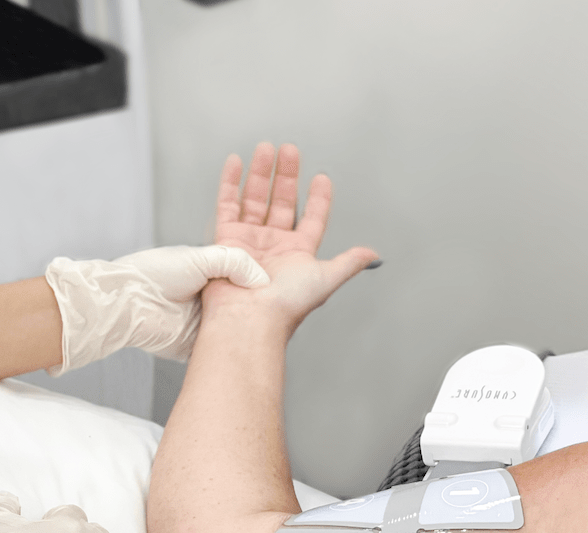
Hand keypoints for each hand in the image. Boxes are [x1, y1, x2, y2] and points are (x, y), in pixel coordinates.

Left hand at [44, 243, 268, 372]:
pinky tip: (251, 342)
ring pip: (238, 326)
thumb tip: (262, 281)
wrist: (127, 303)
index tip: (285, 279)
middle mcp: (208, 296)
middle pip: (246, 302)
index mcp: (208, 270)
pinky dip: (236, 346)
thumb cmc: (151, 274)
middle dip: (262, 306)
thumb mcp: (200, 257)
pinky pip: (223, 347)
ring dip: (252, 327)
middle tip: (284, 304)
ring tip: (273, 324)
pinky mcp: (199, 344)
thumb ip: (235, 262)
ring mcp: (204, 321)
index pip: (245, 274)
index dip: (264, 278)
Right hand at [209, 143, 378, 330]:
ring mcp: (249, 240)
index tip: (322, 178)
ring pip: (256, 198)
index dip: (318, 199)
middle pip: (282, 201)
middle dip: (287, 175)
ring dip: (261, 173)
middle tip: (290, 151)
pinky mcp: (226, 239)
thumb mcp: (326, 279)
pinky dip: (231, 183)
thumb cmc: (286, 304)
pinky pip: (227, 205)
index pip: (311, 218)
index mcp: (298, 253)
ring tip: (267, 149)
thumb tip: (372, 255)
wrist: (250, 317)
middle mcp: (273, 245)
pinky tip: (237, 163)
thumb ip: (347, 262)